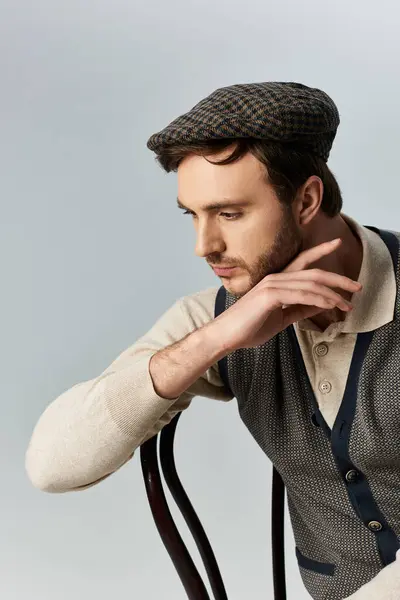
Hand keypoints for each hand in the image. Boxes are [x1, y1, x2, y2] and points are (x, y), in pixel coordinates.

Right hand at [213, 238, 362, 352]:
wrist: (226, 336)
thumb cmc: (249, 328)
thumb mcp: (281, 318)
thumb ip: (299, 308)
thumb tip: (321, 304)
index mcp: (277, 281)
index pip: (302, 261)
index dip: (320, 251)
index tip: (337, 243)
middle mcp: (275, 277)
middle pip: (313, 272)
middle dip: (338, 279)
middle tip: (357, 287)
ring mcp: (271, 284)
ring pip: (310, 283)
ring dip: (332, 294)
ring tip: (347, 305)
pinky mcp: (269, 295)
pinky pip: (300, 294)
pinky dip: (318, 299)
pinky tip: (330, 306)